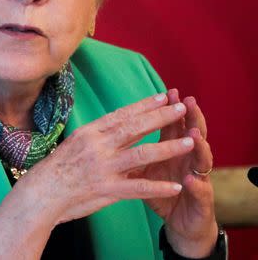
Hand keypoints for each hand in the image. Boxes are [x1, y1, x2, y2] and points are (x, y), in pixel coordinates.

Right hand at [16, 93, 192, 225]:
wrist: (41, 193)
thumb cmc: (56, 169)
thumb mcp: (75, 143)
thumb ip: (97, 135)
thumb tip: (116, 125)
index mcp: (90, 133)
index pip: (122, 115)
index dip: (144, 105)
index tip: (163, 96)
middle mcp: (98, 146)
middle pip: (135, 128)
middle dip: (161, 117)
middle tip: (182, 109)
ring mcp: (103, 167)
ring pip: (142, 154)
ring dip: (168, 148)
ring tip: (189, 142)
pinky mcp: (107, 189)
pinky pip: (138, 187)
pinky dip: (158, 187)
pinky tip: (176, 186)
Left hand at [136, 88, 217, 257]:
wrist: (182, 222)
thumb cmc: (161, 192)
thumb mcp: (145, 170)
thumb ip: (135, 151)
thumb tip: (114, 131)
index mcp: (175, 152)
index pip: (173, 127)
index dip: (169, 112)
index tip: (166, 92)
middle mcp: (189, 161)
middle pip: (192, 136)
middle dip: (190, 119)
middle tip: (188, 102)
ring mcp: (199, 180)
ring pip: (201, 161)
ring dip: (198, 148)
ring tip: (193, 136)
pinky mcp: (202, 202)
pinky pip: (200, 193)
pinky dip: (195, 186)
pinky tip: (190, 180)